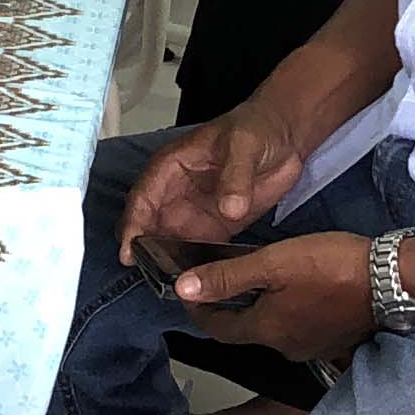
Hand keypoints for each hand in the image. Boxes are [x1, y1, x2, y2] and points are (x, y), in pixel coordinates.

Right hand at [116, 100, 309, 267]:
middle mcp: (176, 193)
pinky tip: (200, 283)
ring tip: (175, 286)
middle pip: (149, 226)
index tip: (129, 252)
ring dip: (169, 262)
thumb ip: (236, 177)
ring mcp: (195, 211)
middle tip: (152, 277)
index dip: (132, 226)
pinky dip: (197, 265)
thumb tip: (229, 208)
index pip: (142, 199)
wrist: (286, 136)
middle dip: (145, 250)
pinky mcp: (217, 226)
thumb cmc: (257, 128)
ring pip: (170, 242)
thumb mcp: (244, 145)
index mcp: (170, 167)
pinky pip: (199, 250)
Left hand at [172, 234, 375, 363]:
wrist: (394, 279)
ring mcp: (314, 347)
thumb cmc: (331, 266)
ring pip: (275, 329)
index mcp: (266, 330)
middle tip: (221, 282)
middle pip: (246, 330)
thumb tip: (182, 289)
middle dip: (229, 309)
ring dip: (261, 310)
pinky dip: (288, 312)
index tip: (188, 291)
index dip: (198, 310)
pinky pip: (300, 328)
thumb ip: (227, 278)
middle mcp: (287, 347)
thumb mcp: (273, 263)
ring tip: (259, 282)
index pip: (217, 329)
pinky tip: (296, 292)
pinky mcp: (336, 340)